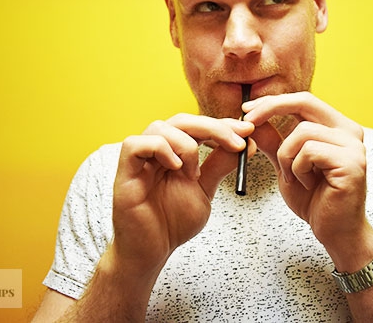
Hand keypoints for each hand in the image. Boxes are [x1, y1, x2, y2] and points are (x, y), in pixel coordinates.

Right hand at [111, 114, 253, 273]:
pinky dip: (160, 149)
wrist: (152, 252)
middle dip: (213, 127)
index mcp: (174, 152)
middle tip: (236, 142)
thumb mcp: (205, 189)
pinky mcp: (124, 173)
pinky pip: (135, 144)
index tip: (248, 131)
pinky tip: (175, 168)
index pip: (196, 125)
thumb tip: (246, 143)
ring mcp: (139, 160)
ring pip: (160, 127)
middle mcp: (155, 151)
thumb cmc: (173, 223)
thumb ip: (221, 165)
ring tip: (193, 174)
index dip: (222, 124)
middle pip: (181, 120)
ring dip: (186, 145)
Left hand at [242, 92, 372, 268]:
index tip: (247, 110)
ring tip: (294, 178)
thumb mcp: (286, 165)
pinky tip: (307, 184)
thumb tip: (251, 120)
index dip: (274, 101)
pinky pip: (309, 152)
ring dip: (286, 156)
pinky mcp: (351, 162)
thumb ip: (273, 141)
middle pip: (305, 102)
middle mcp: (350, 131)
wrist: (335, 232)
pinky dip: (298, 169)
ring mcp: (353, 146)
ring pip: (302, 131)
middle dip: (271, 108)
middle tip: (247, 122)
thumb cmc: (315, 200)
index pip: (304, 100)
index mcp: (337, 128)